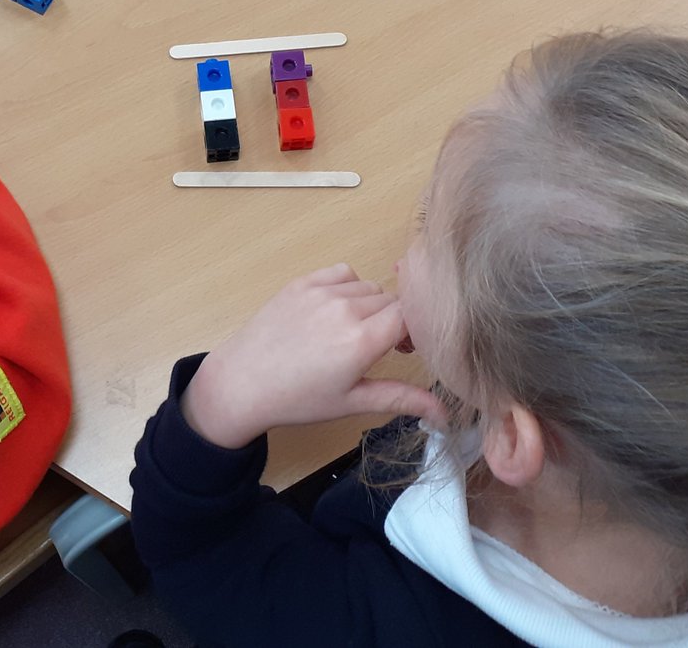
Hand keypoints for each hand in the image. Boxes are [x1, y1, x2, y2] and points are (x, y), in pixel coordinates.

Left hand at [181, 264, 445, 448]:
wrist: (242, 383)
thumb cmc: (297, 399)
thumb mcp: (352, 402)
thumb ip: (401, 398)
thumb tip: (445, 414)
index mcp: (361, 340)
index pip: (412, 315)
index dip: (416, 330)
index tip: (406, 349)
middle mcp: (344, 308)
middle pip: (392, 301)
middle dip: (395, 321)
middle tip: (383, 348)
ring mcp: (320, 292)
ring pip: (369, 286)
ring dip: (371, 305)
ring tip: (356, 331)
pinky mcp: (301, 283)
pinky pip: (342, 273)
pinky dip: (348, 287)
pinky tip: (337, 311)